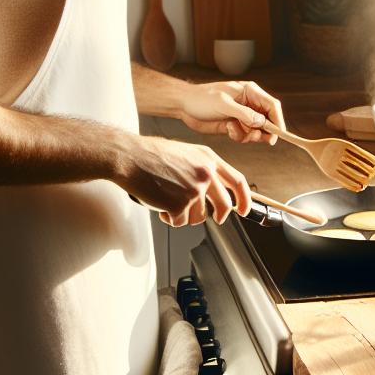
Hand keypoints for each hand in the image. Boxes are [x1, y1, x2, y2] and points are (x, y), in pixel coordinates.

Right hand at [118, 134, 251, 227]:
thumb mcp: (186, 153)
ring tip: (169, 202)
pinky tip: (160, 205)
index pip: (237, 181)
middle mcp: (206, 173)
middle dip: (220, 216)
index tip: (244, 209)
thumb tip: (213, 190)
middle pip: (224, 205)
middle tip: (216, 219)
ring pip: (199, 217)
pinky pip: (179, 222)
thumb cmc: (151, 154)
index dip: (244, 198)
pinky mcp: (180, 204)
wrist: (130, 156)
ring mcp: (194, 189)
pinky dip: (169, 218)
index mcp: (208, 158)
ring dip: (185, 215)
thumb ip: (203, 168)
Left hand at [177, 80, 285, 144]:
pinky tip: (227, 129)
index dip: (278, 120)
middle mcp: (250, 104)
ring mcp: (243, 116)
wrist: (184, 106)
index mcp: (250, 92)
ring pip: (257, 131)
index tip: (277, 134)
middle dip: (263, 131)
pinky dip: (239, 136)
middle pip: (268, 120)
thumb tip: (262, 122)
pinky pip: (246, 136)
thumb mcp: (223, 104)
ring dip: (248, 135)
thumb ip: (244, 113)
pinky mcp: (236, 126)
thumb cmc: (202, 99)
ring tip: (233, 130)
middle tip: (253, 136)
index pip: (272, 106)